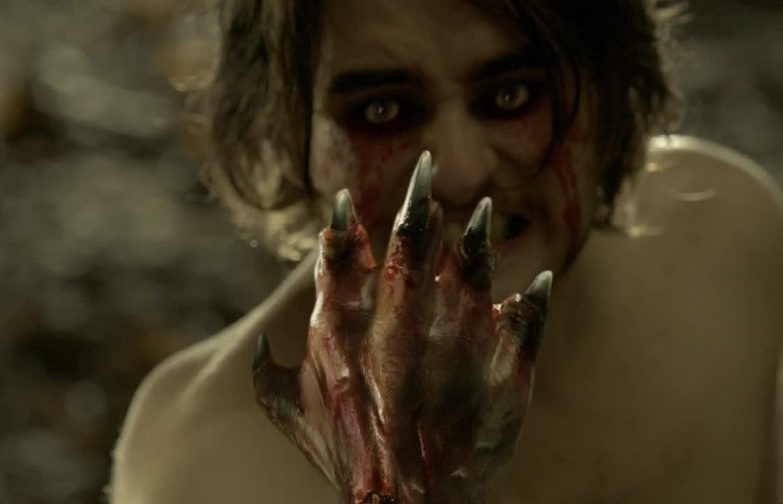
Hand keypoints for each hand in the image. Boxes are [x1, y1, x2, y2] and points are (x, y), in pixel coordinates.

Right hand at [253, 152, 551, 503]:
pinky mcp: (499, 367)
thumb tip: (252, 340)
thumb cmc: (345, 461)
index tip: (351, 199)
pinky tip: (537, 282)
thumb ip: (264, 375)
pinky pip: (527, 319)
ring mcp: (453, 342)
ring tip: (484, 209)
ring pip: (471, 267)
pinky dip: (533, 300)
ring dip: (478, 235)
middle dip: (418, 200)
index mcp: (348, 332)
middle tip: (429, 166)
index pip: (342, 256)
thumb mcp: (292, 417)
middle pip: (411, 244)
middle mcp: (399, 325)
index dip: (348, 223)